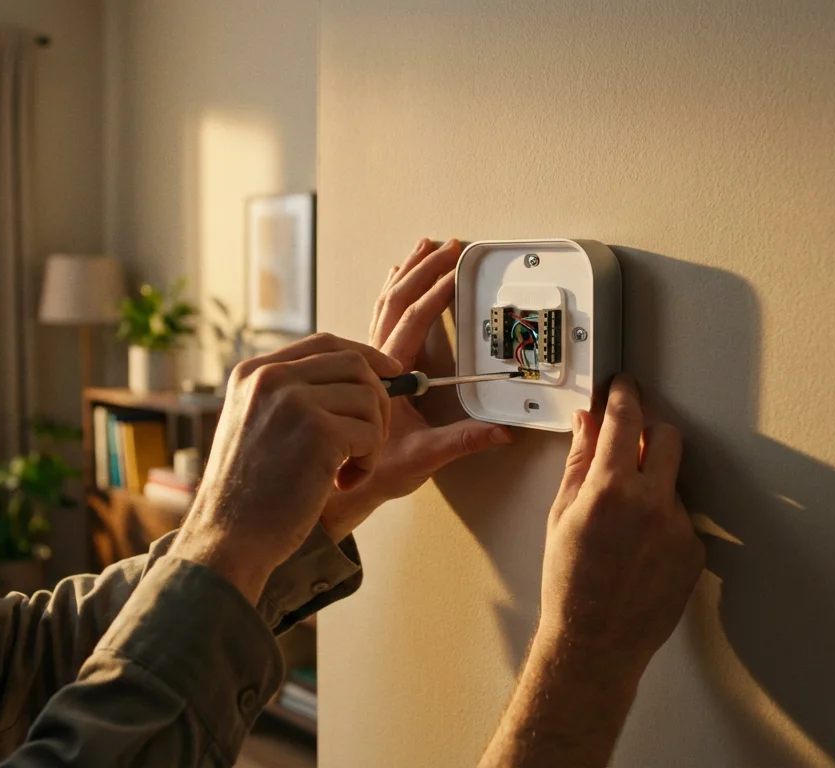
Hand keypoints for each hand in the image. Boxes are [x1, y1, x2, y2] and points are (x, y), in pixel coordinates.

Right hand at [172, 334, 400, 602]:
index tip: (391, 372)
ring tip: (346, 471)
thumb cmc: (248, 494)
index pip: (325, 343)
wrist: (229, 537)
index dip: (366, 355)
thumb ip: (290, 396)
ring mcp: (293, 401)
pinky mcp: (318, 430)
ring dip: (372, 439)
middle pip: (355, 364)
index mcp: (253, 372)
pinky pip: (371, 433)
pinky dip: (367, 463)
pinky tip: (342, 483)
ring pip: (369, 399)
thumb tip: (359, 378)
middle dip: (378, 400)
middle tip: (368, 442)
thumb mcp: (255, 425)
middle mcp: (270, 377)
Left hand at [321, 238, 513, 540]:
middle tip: (450, 246)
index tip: (458, 271)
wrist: (333, 485)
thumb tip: (501, 431)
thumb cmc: (372, 472)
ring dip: (408, 273)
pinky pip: (380, 316)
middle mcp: (373, 360)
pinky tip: (399, 277)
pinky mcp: (368, 364)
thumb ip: (463, 441)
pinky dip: (394, 290)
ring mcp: (368, 359)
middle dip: (426, 270)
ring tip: (425, 246)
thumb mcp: (423, 458)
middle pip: (398, 301)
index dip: (437, 294)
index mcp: (386, 375)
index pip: (414, 322)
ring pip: (386, 304)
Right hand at [479, 375, 703, 767]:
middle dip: (649, 433)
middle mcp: (651, 503)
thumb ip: (579, 463)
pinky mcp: (695, 552)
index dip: (625, 394)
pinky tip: (639, 550)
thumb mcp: (561, 516)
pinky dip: (663, 522)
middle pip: (668, 437)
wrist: (595, 642)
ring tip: (624, 525)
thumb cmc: (569, 584)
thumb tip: (588, 424)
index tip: (624, 386)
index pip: (626, 420)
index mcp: (610, 490)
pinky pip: (681, 518)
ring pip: (673, 481)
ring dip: (653, 485)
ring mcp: (679, 528)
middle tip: (629, 446)